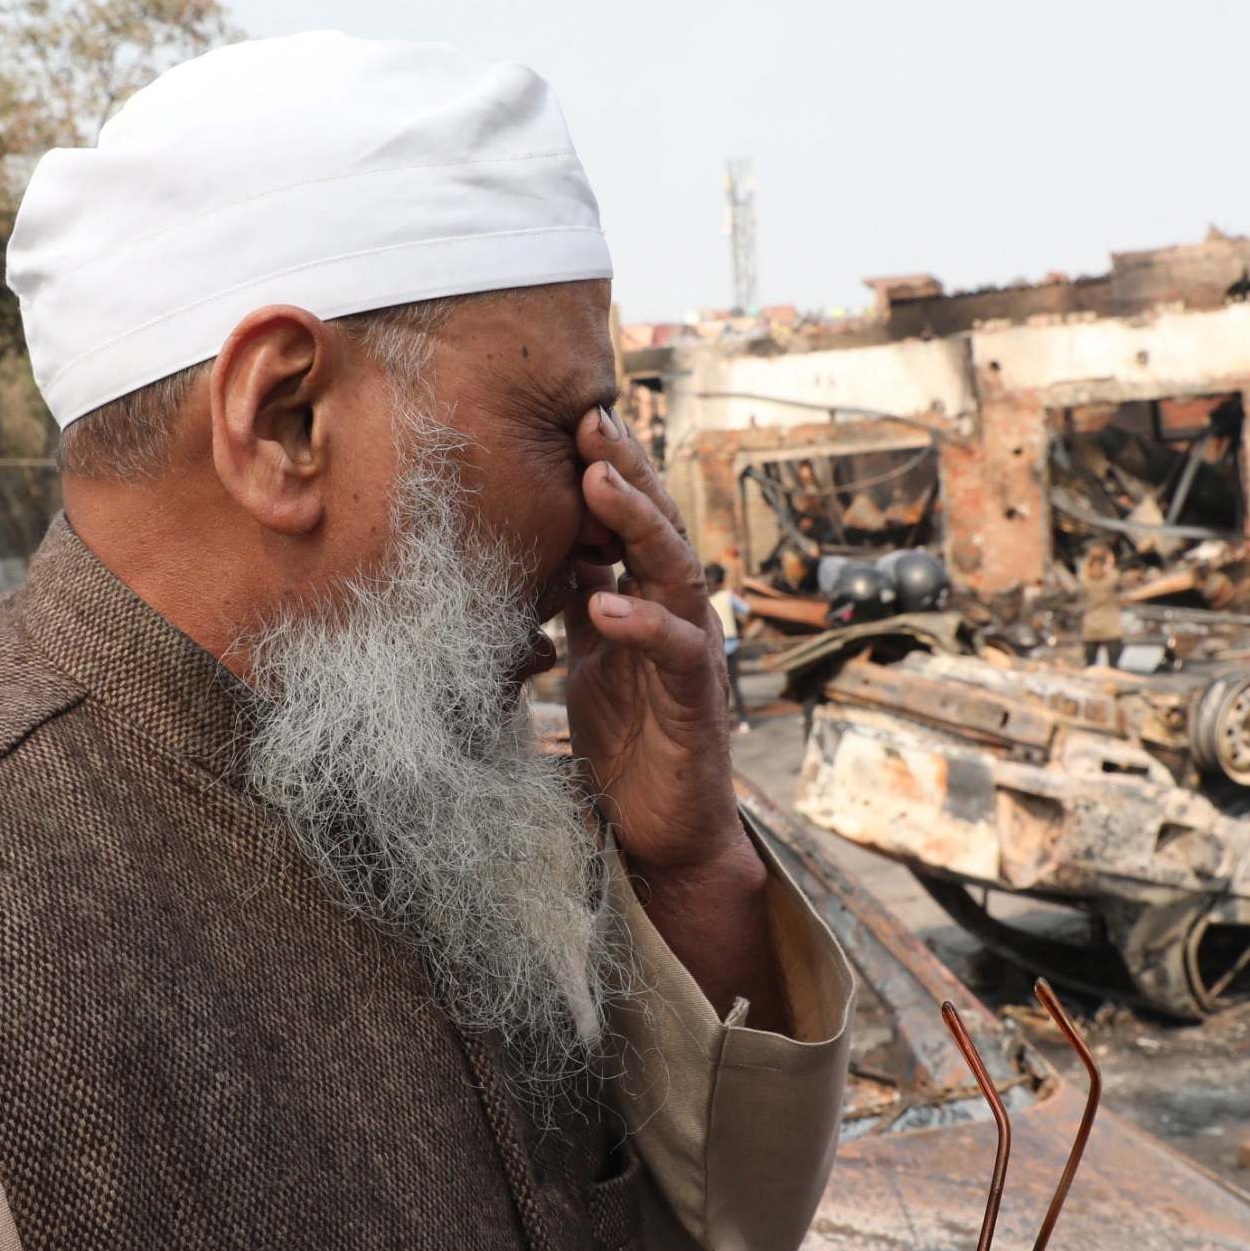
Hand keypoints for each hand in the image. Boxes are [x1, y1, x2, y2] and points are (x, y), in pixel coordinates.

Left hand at [564, 407, 778, 1022]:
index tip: (569, 420)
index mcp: (646, 601)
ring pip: (674, 569)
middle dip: (625, 470)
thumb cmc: (628, 746)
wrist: (661, 833)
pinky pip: (675, 648)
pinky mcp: (696, 698)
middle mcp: (677, 615)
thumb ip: (583, 605)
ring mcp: (691, 652)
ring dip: (637, 521)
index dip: (608, 471)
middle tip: (590, 417)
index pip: (629, 521)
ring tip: (599, 478)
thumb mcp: (591, 661)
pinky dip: (641, 622)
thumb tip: (553, 548)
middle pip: (657, 526)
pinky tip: (604, 602)